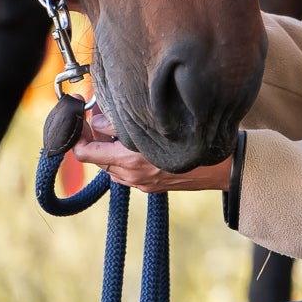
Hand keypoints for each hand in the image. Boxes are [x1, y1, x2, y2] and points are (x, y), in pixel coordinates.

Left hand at [73, 110, 232, 193]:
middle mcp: (132, 176)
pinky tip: (136, 141)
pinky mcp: (150, 186)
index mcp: (131, 162)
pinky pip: (125, 171)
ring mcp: (141, 184)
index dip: (77, 136)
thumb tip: (98, 119)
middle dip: (95, 137)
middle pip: (96, 158)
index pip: (86, 154)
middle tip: (101, 114)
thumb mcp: (156, 128)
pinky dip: (122, 156)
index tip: (80, 120)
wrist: (224, 169)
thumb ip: (121, 126)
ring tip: (119, 127)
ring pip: (110, 165)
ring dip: (108, 147)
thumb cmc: (194, 144)